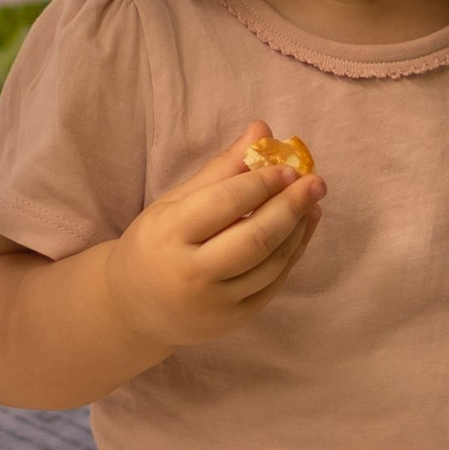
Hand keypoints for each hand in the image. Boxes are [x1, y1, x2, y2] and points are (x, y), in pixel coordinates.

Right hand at [104, 123, 322, 353]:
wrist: (132, 308)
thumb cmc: (156, 243)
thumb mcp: (175, 202)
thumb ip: (221, 169)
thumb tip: (261, 129)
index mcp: (170, 235)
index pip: (223, 205)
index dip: (260, 183)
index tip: (289, 167)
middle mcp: (192, 275)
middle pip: (255, 240)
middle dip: (291, 208)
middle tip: (316, 182)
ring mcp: (215, 304)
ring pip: (270, 264)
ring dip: (298, 230)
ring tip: (313, 203)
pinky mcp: (234, 321)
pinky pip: (273, 284)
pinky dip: (292, 254)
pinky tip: (301, 229)